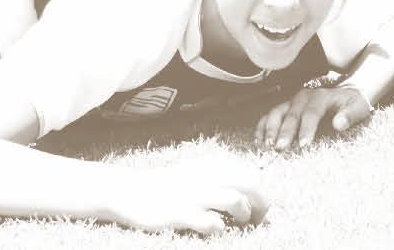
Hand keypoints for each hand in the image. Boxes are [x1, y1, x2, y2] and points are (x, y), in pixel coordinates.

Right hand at [112, 161, 269, 234]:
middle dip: (261, 204)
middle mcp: (207, 176)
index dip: (263, 194)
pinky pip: (211, 222)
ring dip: (243, 215)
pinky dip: (219, 228)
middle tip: (256, 219)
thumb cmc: (169, 186)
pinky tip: (214, 228)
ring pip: (235, 201)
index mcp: (214, 165)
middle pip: (251, 185)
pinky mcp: (181, 213)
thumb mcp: (198, 172)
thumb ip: (222, 177)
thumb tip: (251, 189)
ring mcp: (194, 195)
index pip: (253, 175)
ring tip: (238, 223)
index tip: (259, 209)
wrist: (130, 191)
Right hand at [255, 83, 370, 149]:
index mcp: (321, 97)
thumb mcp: (358, 108)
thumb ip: (350, 115)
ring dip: (270, 129)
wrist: (346, 94)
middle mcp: (304, 97)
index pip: (311, 113)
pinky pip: (270, 115)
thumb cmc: (352, 104)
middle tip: (280, 149)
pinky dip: (262, 126)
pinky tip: (259, 140)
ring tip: (267, 146)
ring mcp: (292, 101)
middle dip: (285, 132)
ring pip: (276, 113)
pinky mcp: (286, 107)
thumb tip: (339, 124)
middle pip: (291, 115)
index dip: (306, 129)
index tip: (303, 145)